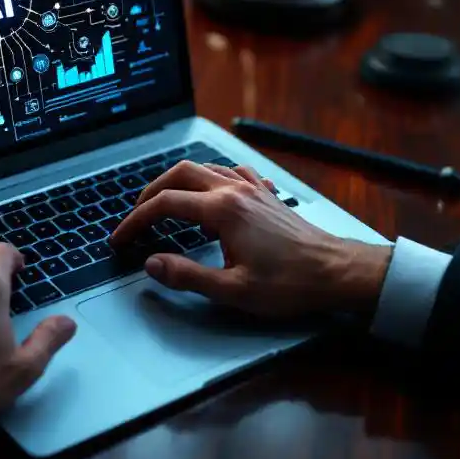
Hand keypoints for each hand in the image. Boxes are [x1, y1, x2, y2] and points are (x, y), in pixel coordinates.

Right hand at [111, 161, 391, 316]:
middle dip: (149, 193)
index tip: (121, 239)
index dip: (136, 220)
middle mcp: (234, 190)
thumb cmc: (291, 284)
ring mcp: (251, 188)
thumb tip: (152, 263)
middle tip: (135, 217)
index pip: (164, 204)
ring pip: (203, 168)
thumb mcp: (234, 290)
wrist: (338, 272)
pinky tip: (210, 192)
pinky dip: (209, 177)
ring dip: (176, 181)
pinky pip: (230, 172)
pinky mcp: (265, 194)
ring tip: (162, 203)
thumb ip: (187, 276)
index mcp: (222, 210)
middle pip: (178, 174)